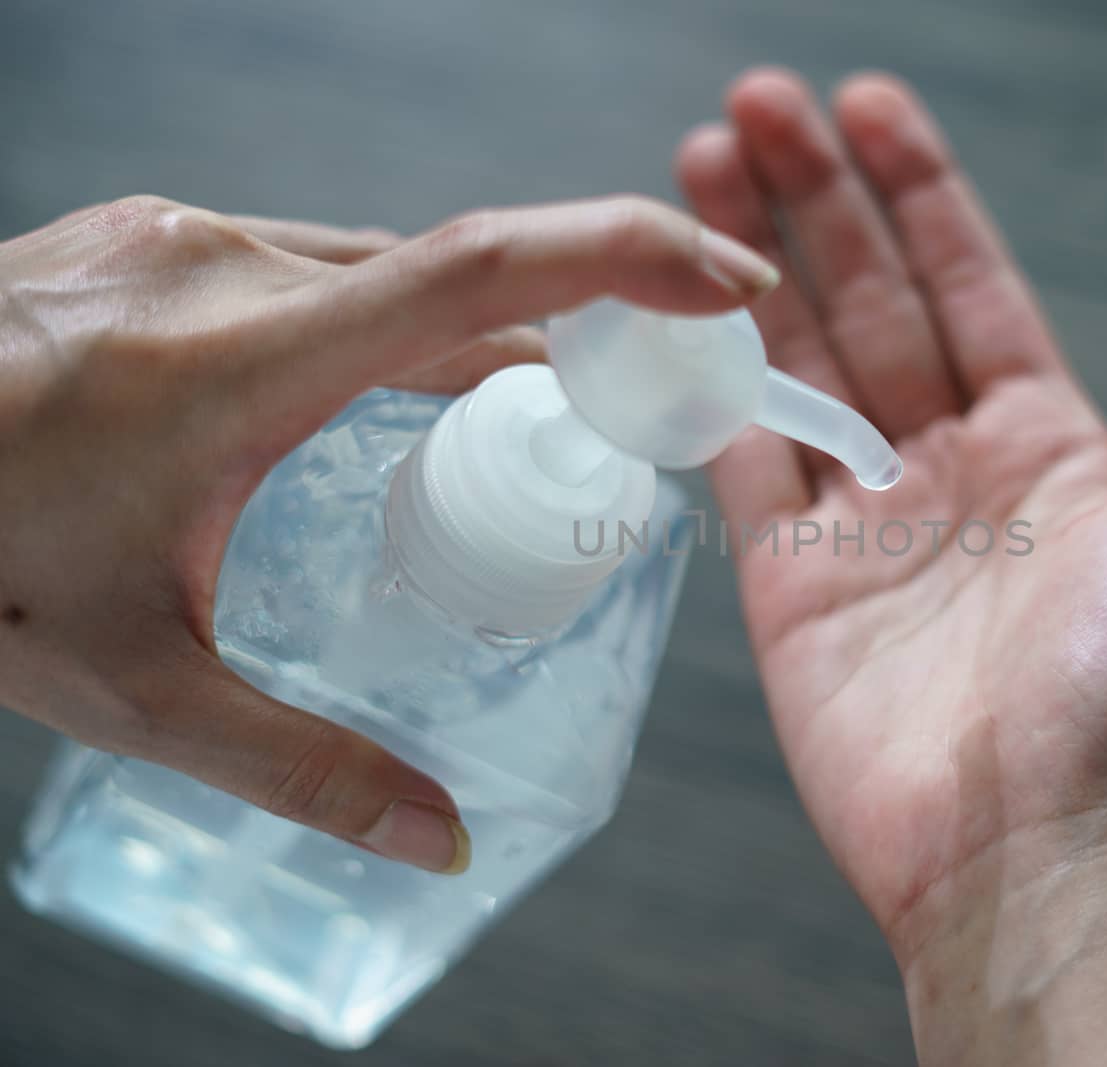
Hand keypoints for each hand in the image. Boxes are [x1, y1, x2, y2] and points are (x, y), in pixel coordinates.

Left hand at [0, 194, 776, 873]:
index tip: (724, 284)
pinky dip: (388, 323)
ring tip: (511, 427)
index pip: (474, 271)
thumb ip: (302, 767)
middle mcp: (214, 266)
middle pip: (450, 276)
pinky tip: (380, 400)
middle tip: (640, 408)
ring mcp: (175, 239)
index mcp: (232, 362)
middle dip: (569, 332)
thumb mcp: (135, 687)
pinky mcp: (150, 241)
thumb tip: (441, 835)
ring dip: (469, 336)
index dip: (622, 260)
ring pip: (382, 269)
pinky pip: (317, 267)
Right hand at [677, 70, 1106, 1063]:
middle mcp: (949, 468)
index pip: (970, 285)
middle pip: (869, 302)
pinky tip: (668, 305)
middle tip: (753, 103)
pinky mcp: (788, 578)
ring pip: (793, 361)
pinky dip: (700, 383)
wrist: (1025, 849)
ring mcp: (862, 519)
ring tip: (695, 167)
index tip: (868, 104)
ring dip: (747, 267)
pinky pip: (736, 458)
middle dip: (814, 201)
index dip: (920, 192)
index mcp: (1046, 444)